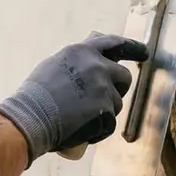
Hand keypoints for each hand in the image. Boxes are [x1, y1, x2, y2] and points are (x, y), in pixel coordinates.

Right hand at [0, 33, 148, 163]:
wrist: (31, 119)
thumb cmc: (36, 95)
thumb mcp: (55, 65)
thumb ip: (78, 60)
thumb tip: (92, 57)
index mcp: (82, 51)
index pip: (114, 43)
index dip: (132, 47)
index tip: (144, 52)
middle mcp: (97, 66)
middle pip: (124, 76)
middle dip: (118, 88)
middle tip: (105, 99)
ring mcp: (103, 90)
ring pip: (117, 103)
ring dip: (105, 113)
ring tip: (79, 118)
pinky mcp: (106, 112)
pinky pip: (110, 124)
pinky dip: (99, 130)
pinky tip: (81, 131)